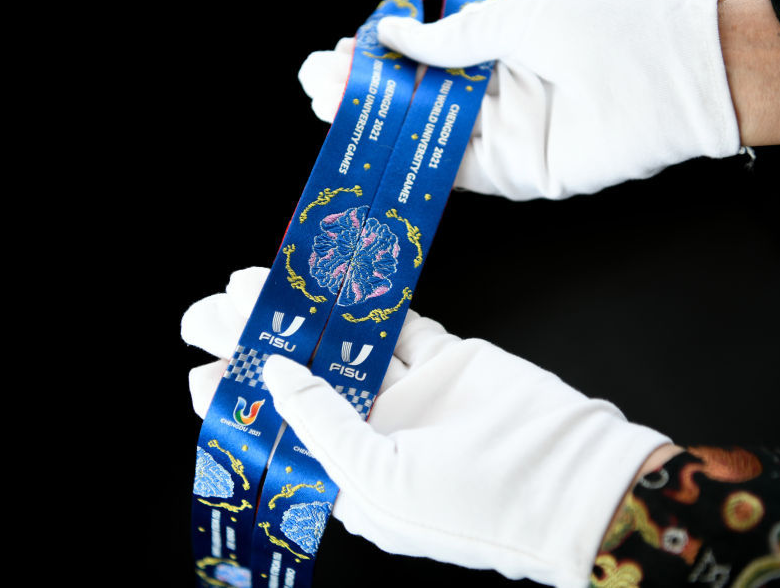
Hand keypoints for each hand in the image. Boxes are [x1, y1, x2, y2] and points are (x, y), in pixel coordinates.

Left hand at [185, 267, 671, 585]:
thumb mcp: (377, 479)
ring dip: (304, 313)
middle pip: (303, 381)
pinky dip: (366, 299)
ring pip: (343, 344)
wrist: (576, 481)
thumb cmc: (476, 505)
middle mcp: (374, 434)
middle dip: (259, 344)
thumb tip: (272, 373)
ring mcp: (411, 394)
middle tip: (212, 312)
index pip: (279, 436)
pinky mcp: (445, 359)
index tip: (203, 369)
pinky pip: (397, 323)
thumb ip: (320, 421)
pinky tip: (328, 275)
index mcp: (350, 479)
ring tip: (256, 282)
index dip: (239, 403)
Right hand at [299, 0, 740, 199]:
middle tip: (317, 83)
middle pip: (419, 99)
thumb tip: (392, 34)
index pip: (427, 57)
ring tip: (329, 105)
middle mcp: (499, 94)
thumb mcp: (519, 16)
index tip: (339, 51)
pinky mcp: (515, 172)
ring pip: (427, 133)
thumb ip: (454, 38)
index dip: (382, 56)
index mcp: (502, 49)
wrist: (675, 73)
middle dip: (367, 91)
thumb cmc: (606, 25)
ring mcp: (506, 135)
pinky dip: (412, 155)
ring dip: (378, 122)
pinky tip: (373, 137)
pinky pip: (454, 168)